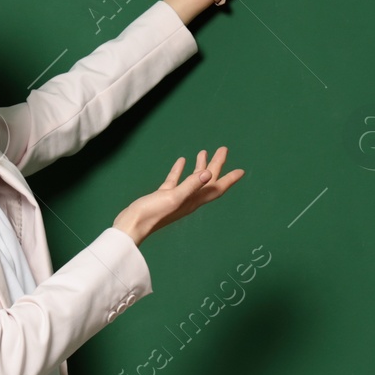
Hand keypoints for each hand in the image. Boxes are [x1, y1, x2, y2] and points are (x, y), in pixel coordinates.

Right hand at [113, 147, 243, 245]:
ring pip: (193, 179)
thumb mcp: (173, 197)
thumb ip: (191, 185)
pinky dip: (180, 170)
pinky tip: (181, 161)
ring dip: (200, 166)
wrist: (132, 225)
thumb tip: (209, 173)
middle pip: (208, 180)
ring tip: (204, 152)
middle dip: (217, 165)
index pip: (216, 188)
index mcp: (194, 201)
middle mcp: (189, 200)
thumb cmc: (152, 214)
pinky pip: (175, 181)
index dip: (229, 179)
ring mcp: (176, 198)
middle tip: (223, 149)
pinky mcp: (163, 196)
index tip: (242, 170)